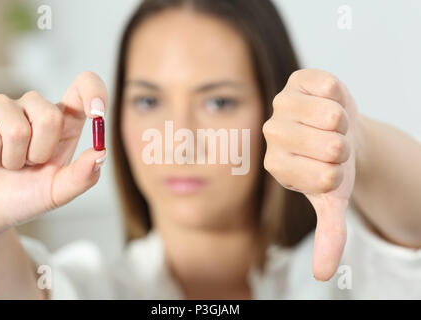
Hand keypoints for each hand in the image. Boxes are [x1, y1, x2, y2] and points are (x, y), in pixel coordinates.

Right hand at [0, 71, 107, 240]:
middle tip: (29, 164)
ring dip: (12, 160)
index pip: (84, 87)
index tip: (96, 113)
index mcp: (63, 122)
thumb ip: (83, 176)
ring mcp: (3, 107)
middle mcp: (35, 108)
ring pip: (17, 130)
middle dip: (40, 153)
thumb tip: (101, 153)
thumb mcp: (58, 192)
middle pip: (50, 115)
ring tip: (7, 164)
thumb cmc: (23, 197)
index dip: (94, 92)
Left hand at [263, 69, 358, 280]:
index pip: (326, 177)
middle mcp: (271, 134)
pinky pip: (330, 86)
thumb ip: (328, 235)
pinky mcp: (297, 80)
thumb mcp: (332, 202)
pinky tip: (328, 103)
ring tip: (331, 127)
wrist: (338, 132)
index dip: (342, 174)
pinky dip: (341, 96)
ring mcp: (281, 104)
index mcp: (277, 166)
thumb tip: (321, 275)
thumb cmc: (333, 166)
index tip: (331, 170)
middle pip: (330, 146)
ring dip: (345, 124)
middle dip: (345, 150)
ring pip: (331, 116)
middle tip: (332, 146)